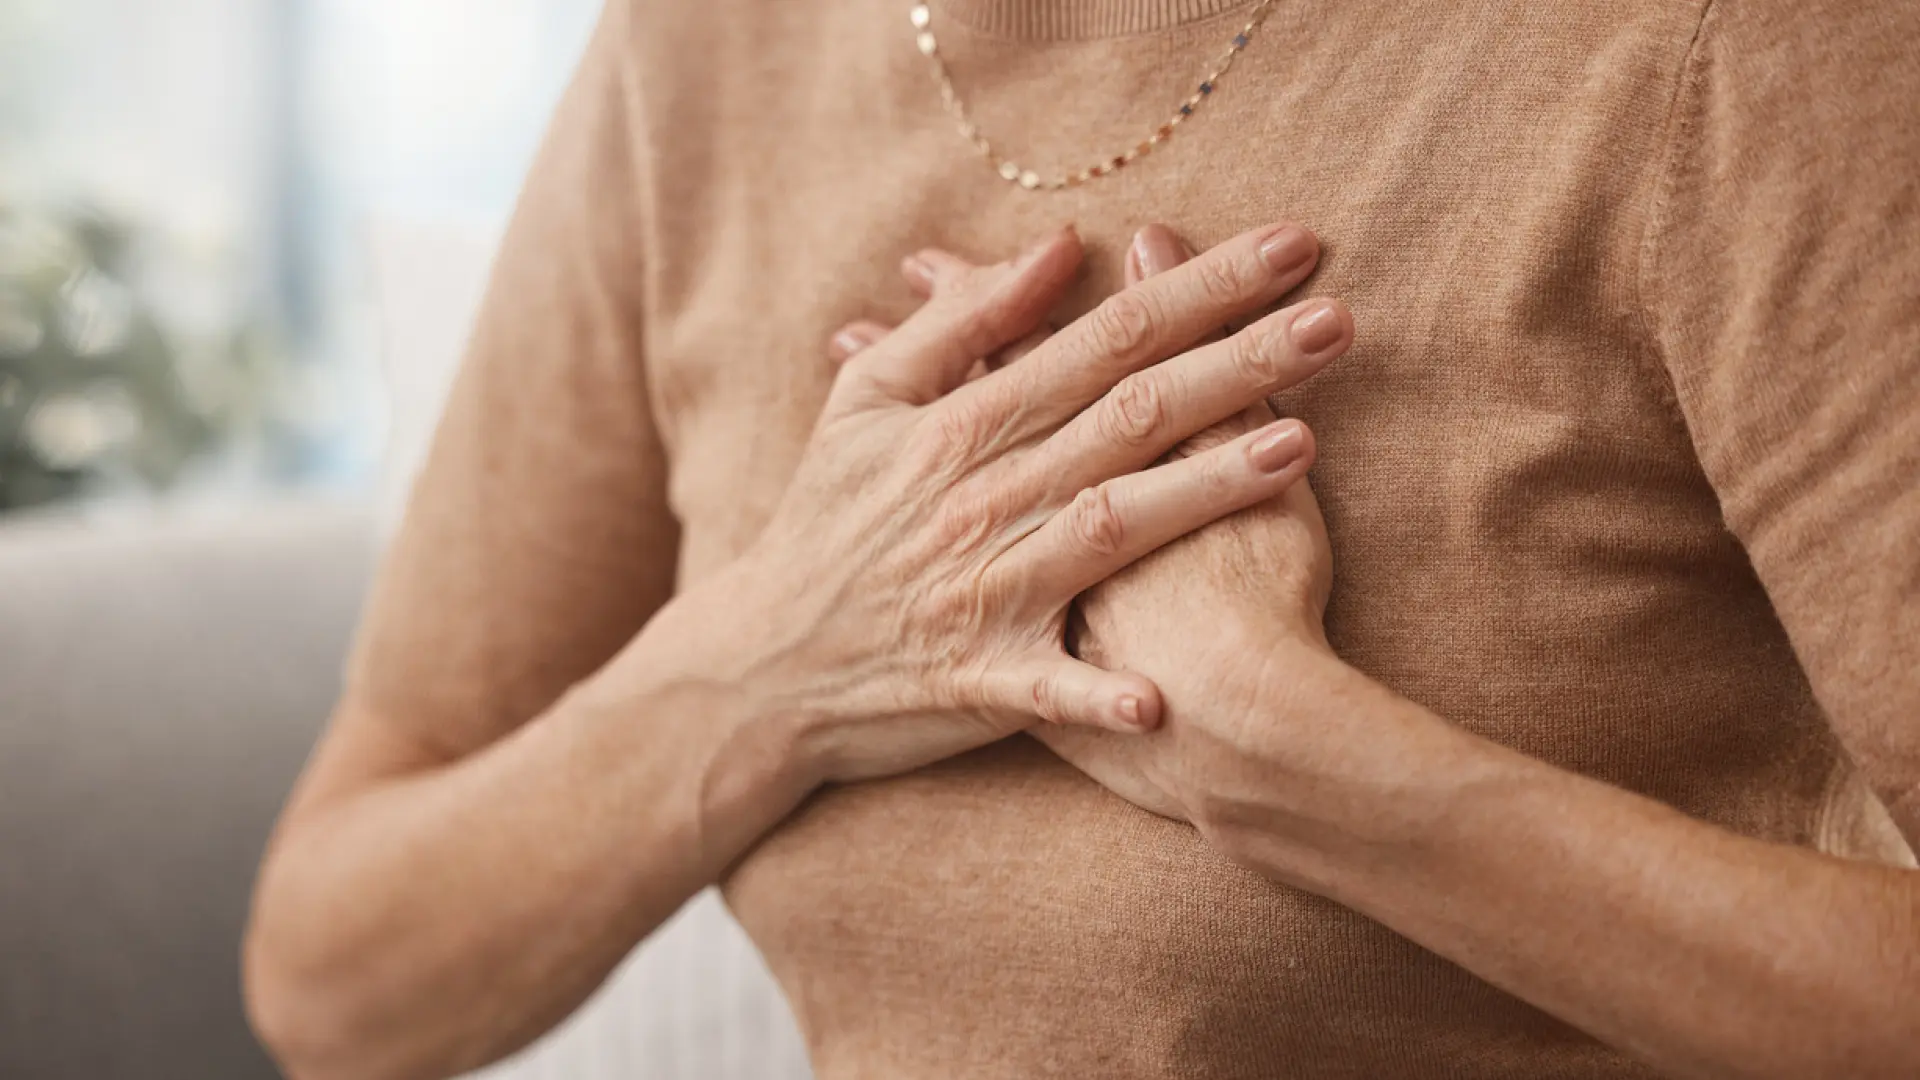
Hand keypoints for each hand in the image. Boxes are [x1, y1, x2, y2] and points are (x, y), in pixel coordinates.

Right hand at [833, 226, 1343, 823]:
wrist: (758, 661)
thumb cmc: (823, 524)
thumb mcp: (864, 400)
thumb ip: (957, 320)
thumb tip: (1056, 248)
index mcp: (962, 423)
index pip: (1104, 337)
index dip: (1199, 289)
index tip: (1290, 249)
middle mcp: (985, 497)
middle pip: (1130, 415)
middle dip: (1240, 362)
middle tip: (1338, 320)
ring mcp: (987, 588)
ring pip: (1113, 524)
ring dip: (1205, 490)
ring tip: (1299, 446)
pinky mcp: (981, 678)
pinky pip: (1050, 688)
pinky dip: (1097, 694)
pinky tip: (1159, 700)